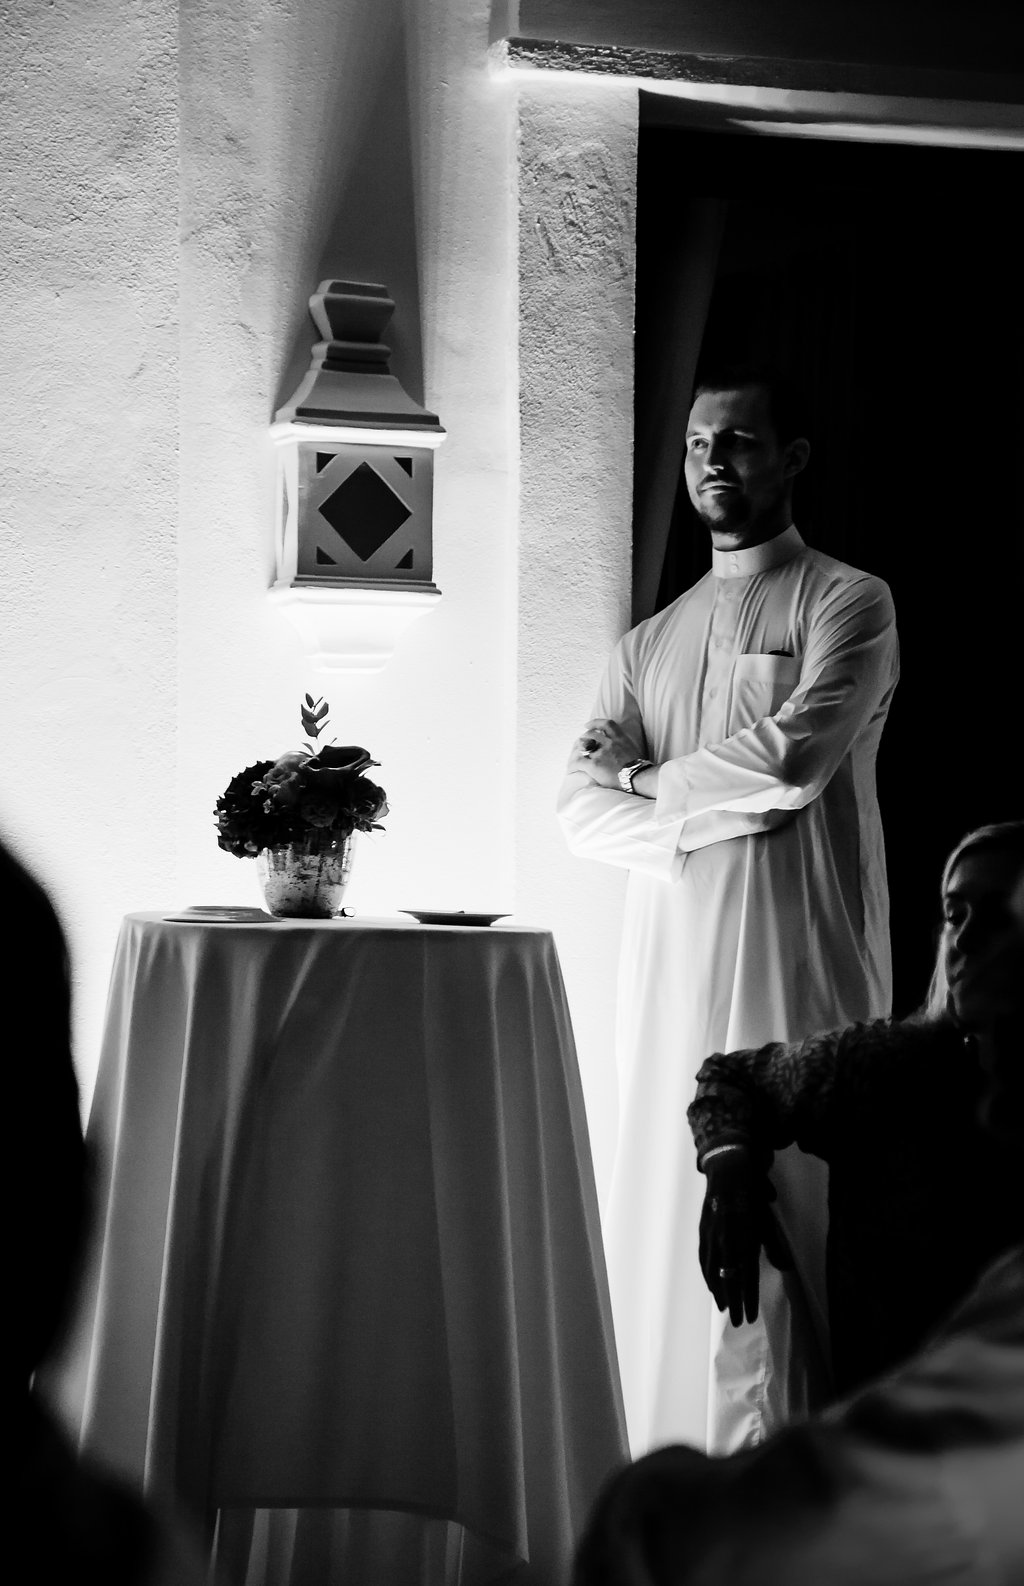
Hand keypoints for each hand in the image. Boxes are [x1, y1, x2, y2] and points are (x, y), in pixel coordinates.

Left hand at [566, 719, 641, 788]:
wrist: (638, 777)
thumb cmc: (639, 769)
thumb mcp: (634, 751)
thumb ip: (625, 747)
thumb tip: (622, 752)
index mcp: (620, 738)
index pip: (606, 724)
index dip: (595, 723)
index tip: (587, 725)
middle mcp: (609, 743)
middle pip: (590, 735)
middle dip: (584, 738)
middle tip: (580, 744)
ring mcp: (600, 753)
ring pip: (582, 747)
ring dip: (577, 751)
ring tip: (574, 757)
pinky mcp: (594, 764)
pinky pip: (578, 762)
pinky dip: (573, 765)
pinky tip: (571, 769)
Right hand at [698, 1148, 791, 1325]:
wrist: (728, 1173)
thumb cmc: (752, 1197)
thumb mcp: (767, 1221)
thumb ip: (774, 1246)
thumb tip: (785, 1267)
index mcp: (745, 1240)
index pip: (746, 1279)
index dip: (747, 1300)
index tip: (749, 1318)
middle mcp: (727, 1243)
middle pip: (729, 1281)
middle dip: (733, 1303)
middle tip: (736, 1322)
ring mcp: (712, 1238)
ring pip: (714, 1273)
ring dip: (719, 1293)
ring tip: (724, 1308)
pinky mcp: (703, 1233)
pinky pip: (704, 1261)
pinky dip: (708, 1276)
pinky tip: (711, 1285)